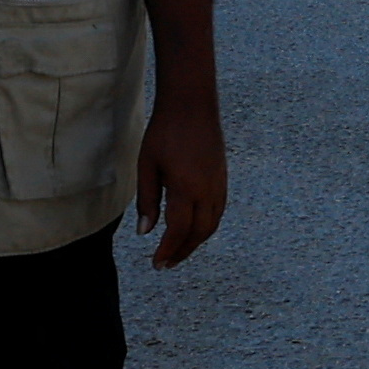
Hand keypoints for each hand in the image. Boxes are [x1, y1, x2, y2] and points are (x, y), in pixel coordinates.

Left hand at [136, 98, 226, 268]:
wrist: (192, 105)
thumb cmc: (164, 132)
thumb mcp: (147, 166)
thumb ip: (147, 201)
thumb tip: (145, 232)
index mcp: (186, 188)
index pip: (178, 230)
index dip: (168, 250)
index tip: (157, 264)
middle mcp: (207, 190)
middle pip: (199, 233)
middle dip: (183, 251)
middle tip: (166, 264)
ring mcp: (219, 184)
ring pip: (212, 224)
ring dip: (196, 241)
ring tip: (178, 250)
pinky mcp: (223, 178)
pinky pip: (218, 211)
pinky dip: (206, 226)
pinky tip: (193, 228)